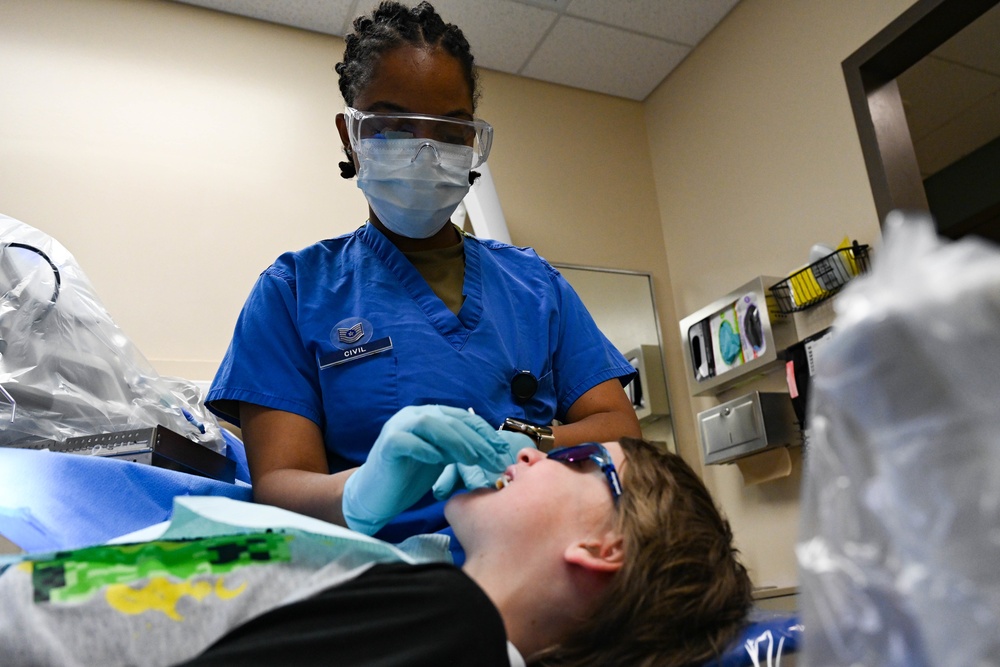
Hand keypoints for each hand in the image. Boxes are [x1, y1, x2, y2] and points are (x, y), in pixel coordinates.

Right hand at [341, 405, 520, 534]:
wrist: (376, 495)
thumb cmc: (409, 478)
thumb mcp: (442, 460)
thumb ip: (461, 450)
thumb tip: (494, 453)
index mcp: (430, 416)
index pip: (463, 417)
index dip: (485, 432)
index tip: (502, 449)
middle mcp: (414, 416)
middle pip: (451, 420)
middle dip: (476, 439)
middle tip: (493, 458)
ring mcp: (398, 427)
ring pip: (431, 424)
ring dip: (455, 440)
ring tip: (471, 459)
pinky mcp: (387, 444)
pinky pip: (408, 441)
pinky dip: (425, 449)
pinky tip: (438, 460)